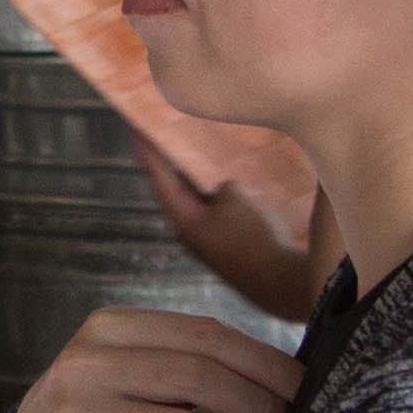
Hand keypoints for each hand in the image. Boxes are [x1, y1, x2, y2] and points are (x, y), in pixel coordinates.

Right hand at [0, 305, 306, 412]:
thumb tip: (286, 380)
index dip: (264, 362)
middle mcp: (86, 364)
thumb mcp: (127, 366)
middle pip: (198, 379)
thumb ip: (185, 361)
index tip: (305, 389)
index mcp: (107, 327)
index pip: (204, 335)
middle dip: (260, 408)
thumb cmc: (102, 406)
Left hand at [143, 153, 333, 327]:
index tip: (135, 129)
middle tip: (169, 135)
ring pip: (198, 203)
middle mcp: (187, 231)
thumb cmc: (252, 239)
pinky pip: (216, 215)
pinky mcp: (223, 247)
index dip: (147, 150)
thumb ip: (222, 185)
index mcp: (182, 218)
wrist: (278, 283)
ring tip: (202, 156)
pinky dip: (219, 199)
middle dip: (174, 164)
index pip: (157, 176)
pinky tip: (232, 187)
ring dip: (201, 182)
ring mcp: (204, 241)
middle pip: (175, 189)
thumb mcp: (235, 199)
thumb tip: (222, 190)